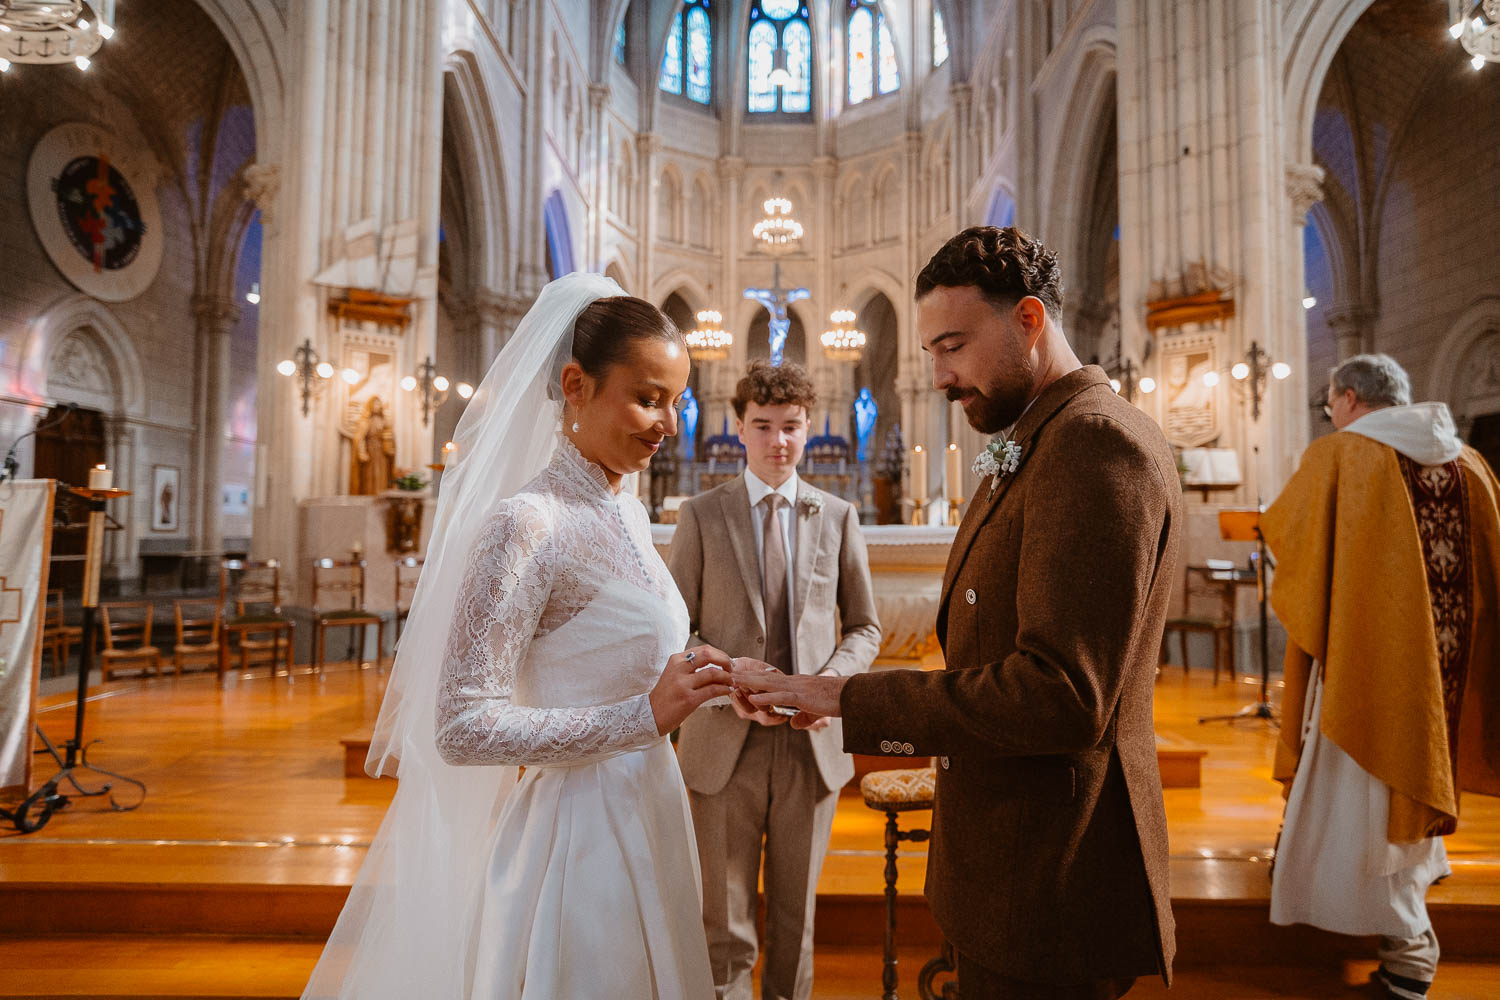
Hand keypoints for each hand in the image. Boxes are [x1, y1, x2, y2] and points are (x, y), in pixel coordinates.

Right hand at [650, 645, 733, 735]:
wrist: (650, 715)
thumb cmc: (665, 696)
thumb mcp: (673, 674)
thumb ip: (690, 666)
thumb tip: (714, 661)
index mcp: (676, 660)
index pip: (703, 649)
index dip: (720, 654)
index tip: (727, 661)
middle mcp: (679, 669)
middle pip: (709, 655)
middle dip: (725, 660)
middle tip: (732, 668)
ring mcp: (683, 684)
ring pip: (713, 673)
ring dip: (727, 677)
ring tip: (731, 681)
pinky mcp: (688, 699)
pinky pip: (712, 690)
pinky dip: (723, 689)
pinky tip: (727, 691)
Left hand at [730, 669, 846, 723]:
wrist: (851, 694)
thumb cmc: (835, 700)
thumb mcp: (815, 711)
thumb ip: (802, 717)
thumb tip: (793, 724)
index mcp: (794, 684)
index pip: (769, 680)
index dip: (753, 678)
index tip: (737, 677)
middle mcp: (792, 683)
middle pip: (763, 679)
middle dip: (745, 677)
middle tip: (727, 674)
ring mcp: (796, 688)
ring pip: (768, 684)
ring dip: (749, 683)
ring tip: (733, 682)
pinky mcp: (802, 696)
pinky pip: (781, 696)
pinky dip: (766, 696)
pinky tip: (754, 697)